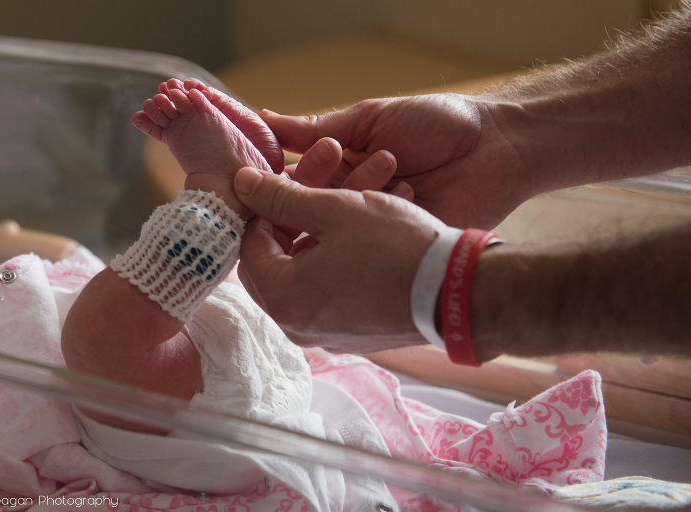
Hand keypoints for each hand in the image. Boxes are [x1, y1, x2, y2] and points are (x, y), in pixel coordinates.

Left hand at [233, 166, 439, 353]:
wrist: (461, 292)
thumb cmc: (397, 248)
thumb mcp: (334, 209)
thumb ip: (280, 196)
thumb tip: (241, 183)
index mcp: (283, 298)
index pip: (250, 246)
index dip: (265, 208)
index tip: (288, 183)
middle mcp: (298, 326)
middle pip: (277, 262)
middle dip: (295, 218)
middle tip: (319, 188)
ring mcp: (328, 335)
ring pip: (308, 274)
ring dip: (324, 234)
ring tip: (355, 199)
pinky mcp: (355, 336)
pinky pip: (332, 292)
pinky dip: (342, 260)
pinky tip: (370, 233)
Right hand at [262, 93, 532, 228]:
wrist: (497, 149)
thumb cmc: (437, 125)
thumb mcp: (371, 118)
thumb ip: (316, 127)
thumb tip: (263, 119)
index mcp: (341, 166)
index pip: (296, 179)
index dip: (283, 178)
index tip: (269, 173)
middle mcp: (352, 198)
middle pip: (312, 207)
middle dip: (318, 186)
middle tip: (332, 166)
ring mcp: (373, 226)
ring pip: (339, 226)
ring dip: (355, 197)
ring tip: (387, 165)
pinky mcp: (395, 247)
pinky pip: (371, 242)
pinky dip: (380, 218)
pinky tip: (401, 198)